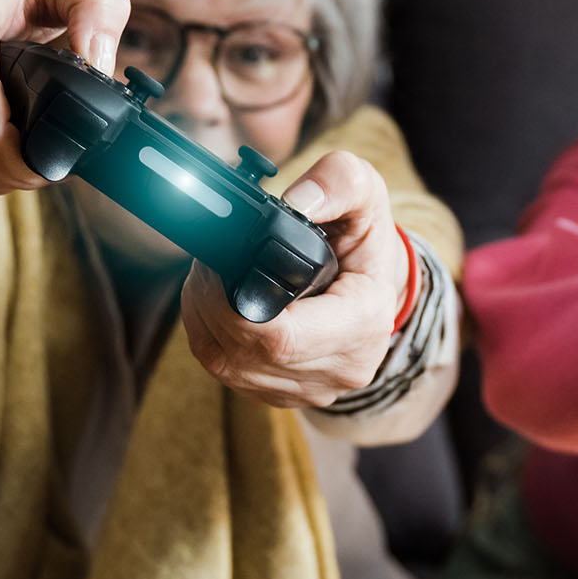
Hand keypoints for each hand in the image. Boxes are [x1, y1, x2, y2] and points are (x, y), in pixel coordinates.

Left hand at [180, 150, 411, 407]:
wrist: (373, 284)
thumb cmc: (365, 238)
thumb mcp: (366, 192)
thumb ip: (337, 182)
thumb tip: (296, 203)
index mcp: (363, 324)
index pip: (279, 337)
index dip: (229, 303)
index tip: (217, 262)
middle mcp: (340, 368)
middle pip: (243, 354)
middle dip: (208, 305)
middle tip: (204, 263)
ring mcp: (312, 390)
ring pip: (228, 368)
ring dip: (204, 321)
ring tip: (208, 279)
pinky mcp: (286, 395)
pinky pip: (229, 375)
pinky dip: (211, 338)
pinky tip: (215, 305)